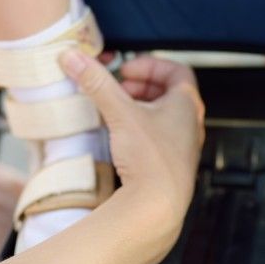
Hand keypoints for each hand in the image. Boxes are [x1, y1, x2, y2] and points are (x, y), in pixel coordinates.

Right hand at [61, 51, 203, 235]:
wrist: (159, 206)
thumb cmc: (151, 160)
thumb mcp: (120, 113)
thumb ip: (97, 83)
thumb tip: (73, 57)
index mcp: (187, 105)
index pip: (178, 71)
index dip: (151, 65)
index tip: (126, 70)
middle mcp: (190, 125)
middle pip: (170, 93)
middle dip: (142, 86)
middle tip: (119, 89)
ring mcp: (183, 147)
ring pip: (164, 117)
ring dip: (141, 109)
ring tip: (117, 111)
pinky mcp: (172, 166)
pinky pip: (159, 138)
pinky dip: (141, 130)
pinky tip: (122, 138)